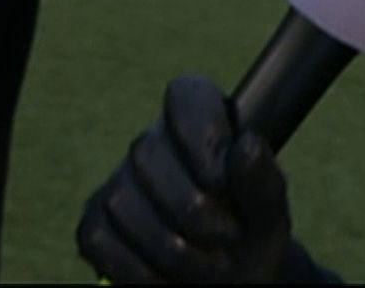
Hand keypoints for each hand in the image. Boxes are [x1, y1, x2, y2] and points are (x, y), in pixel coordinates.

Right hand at [77, 74, 290, 283]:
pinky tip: (169, 279)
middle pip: (148, 153)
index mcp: (202, 123)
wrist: (229, 283)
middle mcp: (154, 144)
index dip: (201, 135)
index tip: (222, 181)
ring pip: (124, 202)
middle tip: (227, 240)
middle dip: (192, 208)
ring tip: (208, 266)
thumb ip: (262, 180)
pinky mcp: (95, 223)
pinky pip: (101, 239)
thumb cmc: (249, 237)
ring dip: (171, 247)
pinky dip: (139, 269)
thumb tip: (246, 144)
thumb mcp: (268, 213)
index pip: (188, 96)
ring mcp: (118, 183)